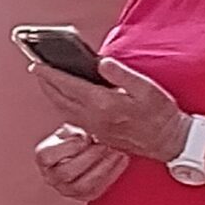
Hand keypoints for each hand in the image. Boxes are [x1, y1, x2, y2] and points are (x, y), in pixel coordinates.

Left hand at [29, 54, 187, 163]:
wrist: (168, 142)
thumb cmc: (160, 114)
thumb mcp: (146, 88)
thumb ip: (121, 74)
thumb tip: (101, 62)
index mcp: (103, 103)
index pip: (67, 84)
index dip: (50, 73)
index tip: (36, 63)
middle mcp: (92, 117)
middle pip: (58, 97)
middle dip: (45, 82)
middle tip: (36, 68)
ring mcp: (93, 127)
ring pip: (62, 109)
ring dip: (50, 94)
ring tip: (45, 80)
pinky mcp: (96, 133)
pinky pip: (70, 117)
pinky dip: (61, 104)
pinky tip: (62, 97)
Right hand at [37, 123, 127, 202]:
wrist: (84, 150)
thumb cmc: (77, 135)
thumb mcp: (72, 128)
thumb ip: (76, 128)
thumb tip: (89, 123)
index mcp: (44, 157)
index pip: (46, 156)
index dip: (67, 147)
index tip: (85, 138)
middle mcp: (51, 176)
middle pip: (66, 172)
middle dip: (89, 157)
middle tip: (105, 143)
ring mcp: (67, 189)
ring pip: (82, 184)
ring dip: (102, 167)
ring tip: (116, 151)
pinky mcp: (85, 195)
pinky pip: (98, 189)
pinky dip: (112, 173)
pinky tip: (122, 159)